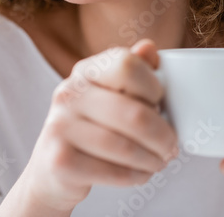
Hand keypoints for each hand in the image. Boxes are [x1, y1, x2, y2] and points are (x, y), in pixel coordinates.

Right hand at [25, 39, 177, 211]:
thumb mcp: (111, 94)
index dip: (152, 86)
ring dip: (152, 159)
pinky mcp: (60, 161)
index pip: (127, 65)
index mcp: (85, 71)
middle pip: (133, 113)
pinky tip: (142, 174)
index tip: (160, 103)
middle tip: (171, 146)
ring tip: (159, 161)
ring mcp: (60, 127)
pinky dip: (135, 176)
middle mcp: (69, 94)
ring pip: (125, 146)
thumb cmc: (93, 127)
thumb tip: (149, 48)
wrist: (52, 170)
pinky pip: (112, 171)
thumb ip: (133, 71)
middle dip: (162, 135)